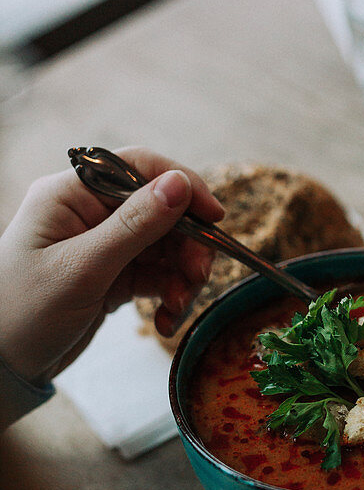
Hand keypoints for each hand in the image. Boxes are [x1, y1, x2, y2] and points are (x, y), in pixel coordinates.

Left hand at [0, 148, 224, 382]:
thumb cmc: (22, 313)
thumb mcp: (82, 269)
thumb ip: (134, 226)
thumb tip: (180, 183)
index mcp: (71, 195)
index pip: (139, 168)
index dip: (182, 186)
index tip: (215, 217)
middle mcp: (89, 213)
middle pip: (161, 211)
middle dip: (186, 244)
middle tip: (197, 277)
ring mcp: (102, 246)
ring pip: (165, 246)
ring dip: (181, 276)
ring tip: (176, 308)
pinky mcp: (111, 276)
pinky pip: (156, 275)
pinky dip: (168, 296)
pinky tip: (163, 321)